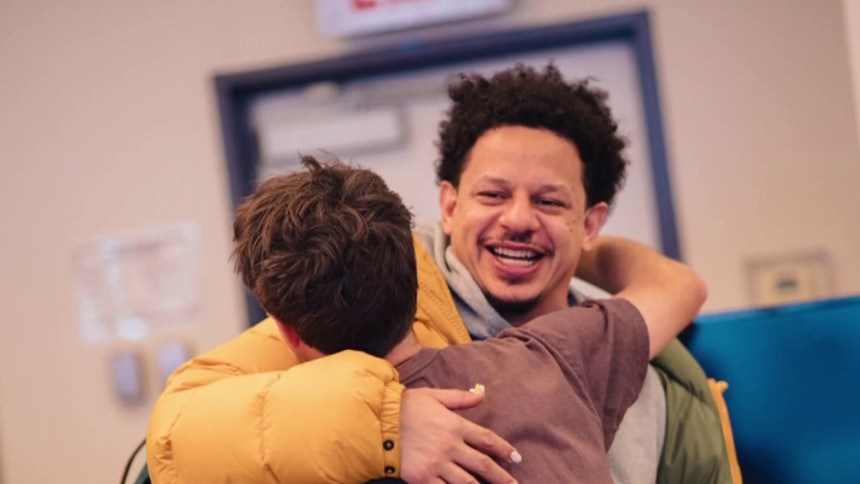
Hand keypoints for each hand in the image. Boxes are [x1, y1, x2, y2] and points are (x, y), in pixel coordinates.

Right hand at [400, 387, 519, 483]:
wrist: (378, 422)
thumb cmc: (405, 407)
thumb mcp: (434, 396)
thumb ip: (459, 398)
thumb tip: (482, 395)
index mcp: (454, 425)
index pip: (487, 439)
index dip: (505, 449)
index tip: (517, 458)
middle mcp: (450, 446)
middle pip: (483, 465)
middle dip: (502, 477)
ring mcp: (437, 464)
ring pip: (468, 482)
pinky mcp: (423, 478)